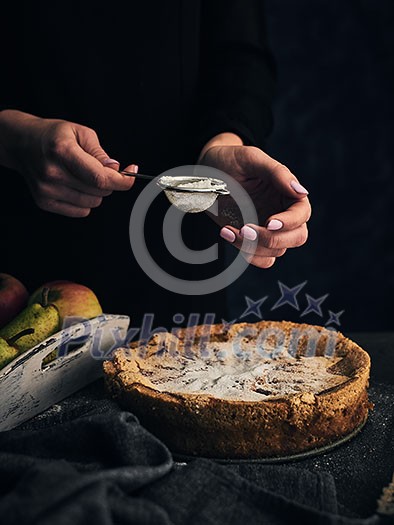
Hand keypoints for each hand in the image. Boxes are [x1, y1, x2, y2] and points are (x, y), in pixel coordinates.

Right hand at [0, 110, 136, 216]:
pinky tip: (74, 185)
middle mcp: (53, 173)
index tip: (131, 174)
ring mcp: (47, 190)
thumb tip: (116, 169)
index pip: (100, 178)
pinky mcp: (45, 202)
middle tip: (99, 168)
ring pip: (93, 202)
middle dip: (108, 181)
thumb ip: (100, 153)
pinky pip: (81, 211)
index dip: (122, 181)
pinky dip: (85, 200)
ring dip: (96, 191)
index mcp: (63, 151)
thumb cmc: (53, 135)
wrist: (22, 143)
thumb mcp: (80, 132)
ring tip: (83, 175)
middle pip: (100, 191)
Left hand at [199, 136, 310, 267]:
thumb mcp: (252, 159)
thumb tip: (301, 192)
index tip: (269, 222)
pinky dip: (248, 254)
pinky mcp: (253, 240)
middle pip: (297, 237)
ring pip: (276, 250)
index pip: (302, 214)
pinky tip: (228, 234)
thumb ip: (278, 172)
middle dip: (272, 239)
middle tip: (246, 229)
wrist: (206, 172)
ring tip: (228, 230)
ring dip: (253, 246)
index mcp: (288, 193)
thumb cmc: (230, 160)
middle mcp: (282, 213)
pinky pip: (263, 259)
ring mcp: (267, 229)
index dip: (290, 221)